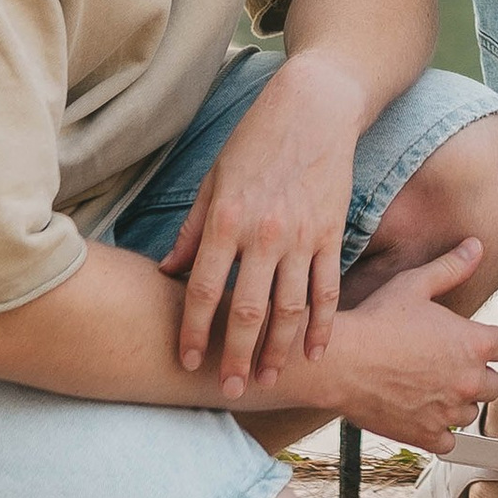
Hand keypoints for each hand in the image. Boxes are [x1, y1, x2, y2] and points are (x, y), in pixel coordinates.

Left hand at [163, 57, 364, 396]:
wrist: (314, 108)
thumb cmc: (256, 141)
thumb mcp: (214, 179)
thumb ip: (192, 230)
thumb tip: (167, 272)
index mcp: (227, 220)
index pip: (206, 290)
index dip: (195, 331)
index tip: (187, 362)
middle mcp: (264, 234)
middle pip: (249, 310)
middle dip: (235, 355)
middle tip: (227, 388)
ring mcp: (302, 237)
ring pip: (291, 309)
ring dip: (278, 351)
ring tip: (267, 380)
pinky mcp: (331, 234)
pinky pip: (327, 290)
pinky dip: (323, 326)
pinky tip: (315, 353)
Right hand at [333, 240, 497, 451]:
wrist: (342, 362)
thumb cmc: (376, 321)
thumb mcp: (414, 285)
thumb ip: (450, 267)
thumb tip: (476, 246)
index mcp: (472, 344)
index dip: (490, 342)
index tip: (472, 342)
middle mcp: (468, 380)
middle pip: (494, 385)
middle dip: (478, 376)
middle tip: (451, 367)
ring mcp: (448, 411)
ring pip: (471, 414)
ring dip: (458, 403)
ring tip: (433, 389)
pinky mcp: (426, 435)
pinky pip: (449, 443)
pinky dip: (439, 433)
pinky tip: (423, 416)